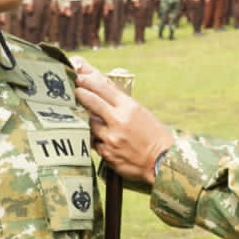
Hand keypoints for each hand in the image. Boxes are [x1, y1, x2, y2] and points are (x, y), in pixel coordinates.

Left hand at [72, 58, 173, 184]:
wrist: (162, 160)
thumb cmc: (153, 134)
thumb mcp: (140, 112)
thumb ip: (120, 102)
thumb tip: (101, 88)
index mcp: (129, 108)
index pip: (104, 89)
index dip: (89, 81)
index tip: (80, 78)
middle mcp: (119, 122)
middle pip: (92, 103)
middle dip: (81, 94)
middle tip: (76, 90)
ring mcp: (111, 139)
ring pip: (90, 124)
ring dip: (90, 119)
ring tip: (93, 118)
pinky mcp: (107, 154)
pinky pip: (95, 142)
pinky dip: (97, 139)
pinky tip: (103, 139)